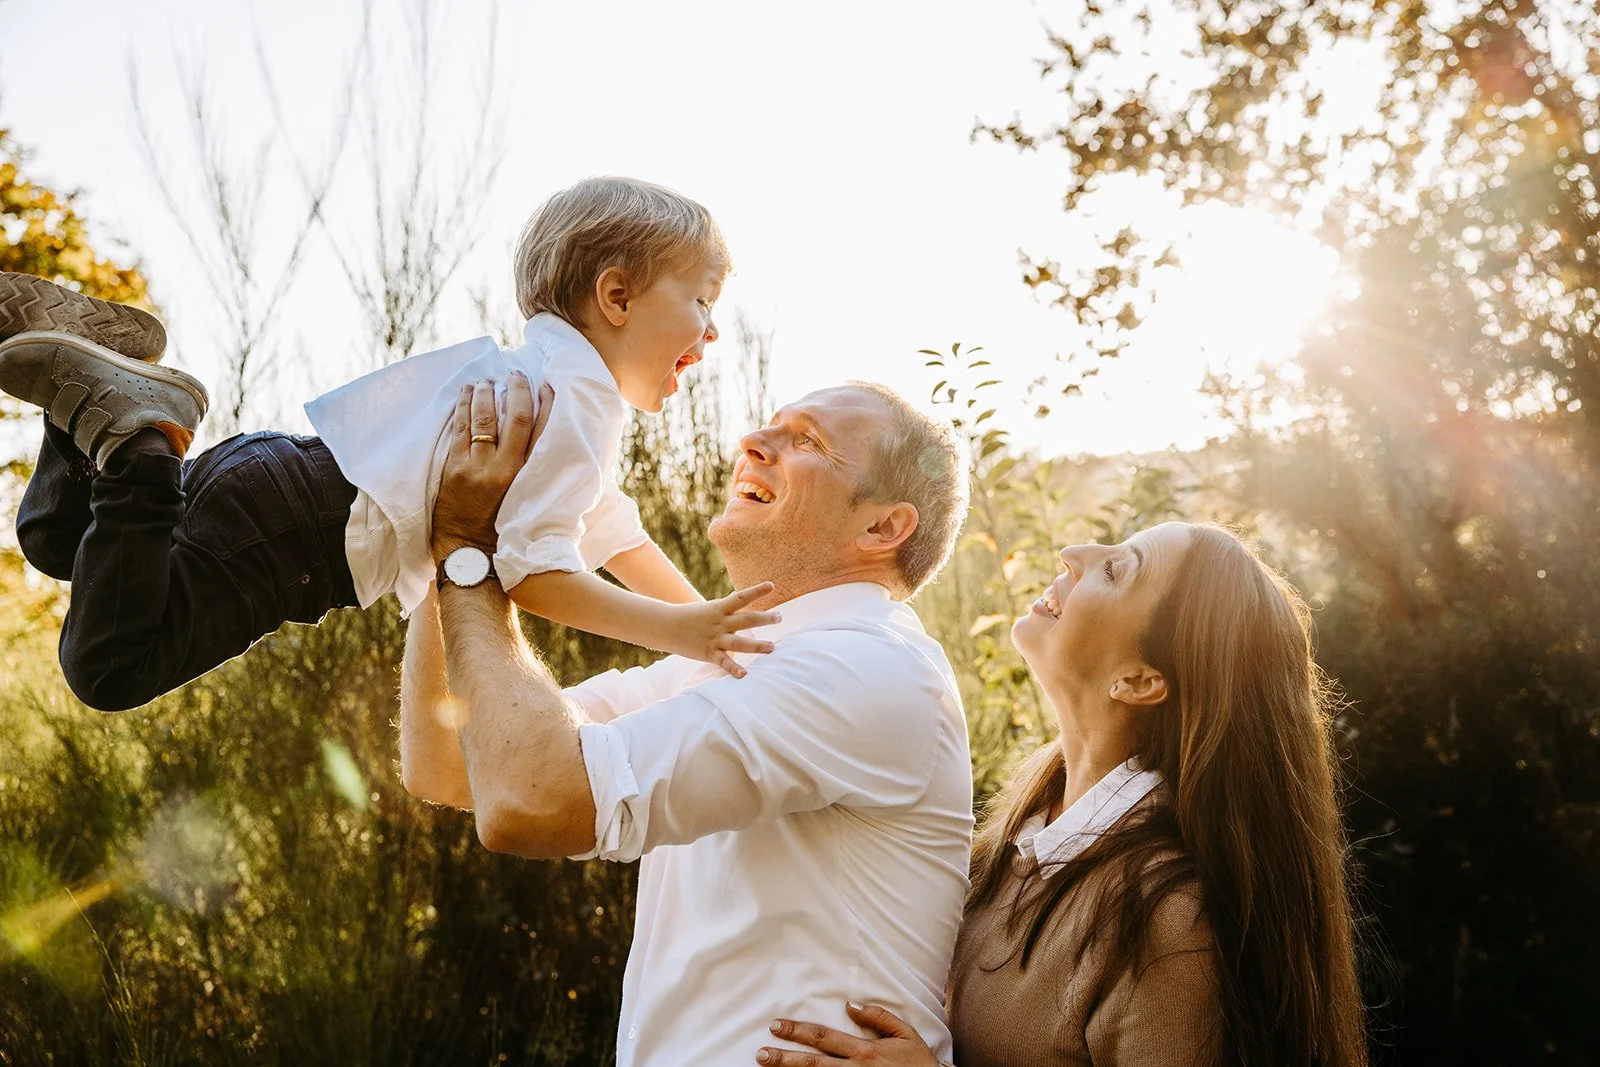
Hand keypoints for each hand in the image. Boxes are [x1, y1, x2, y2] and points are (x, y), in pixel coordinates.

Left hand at [431, 373, 553, 562]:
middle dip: (517, 391)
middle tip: (517, 374)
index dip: (546, 404)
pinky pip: (459, 429)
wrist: (468, 555)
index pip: (542, 432)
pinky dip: (463, 407)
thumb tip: (549, 448)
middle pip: (515, 418)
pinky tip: (466, 392)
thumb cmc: (504, 533)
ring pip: (484, 419)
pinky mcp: (453, 469)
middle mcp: (504, 470)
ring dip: (487, 394)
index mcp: (528, 479)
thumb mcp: (530, 504)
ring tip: (488, 380)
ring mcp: (476, 468)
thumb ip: (537, 477)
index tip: (547, 385)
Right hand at [661, 582, 781, 677]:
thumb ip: (728, 609)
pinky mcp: (709, 653)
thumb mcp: (710, 609)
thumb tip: (744, 604)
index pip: (741, 597)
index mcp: (720, 609)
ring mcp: (715, 638)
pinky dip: (733, 669)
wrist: (665, 626)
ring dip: (757, 646)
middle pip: (746, 620)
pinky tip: (744, 675)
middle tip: (780, 617)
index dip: (756, 591)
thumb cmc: (691, 617)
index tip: (771, 586)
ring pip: (739, 643)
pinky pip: (723, 662)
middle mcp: (720, 623)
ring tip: (772, 647)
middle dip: (764, 619)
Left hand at [757, 1003, 940, 1065]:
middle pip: (812, 1063)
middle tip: (760, 1054)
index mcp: (865, 1051)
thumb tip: (850, 1005)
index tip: (776, 1026)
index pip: (824, 1038)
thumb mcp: (905, 1034)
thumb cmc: (919, 1064)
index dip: (798, 1031)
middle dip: (784, 1058)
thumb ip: (878, 1017)